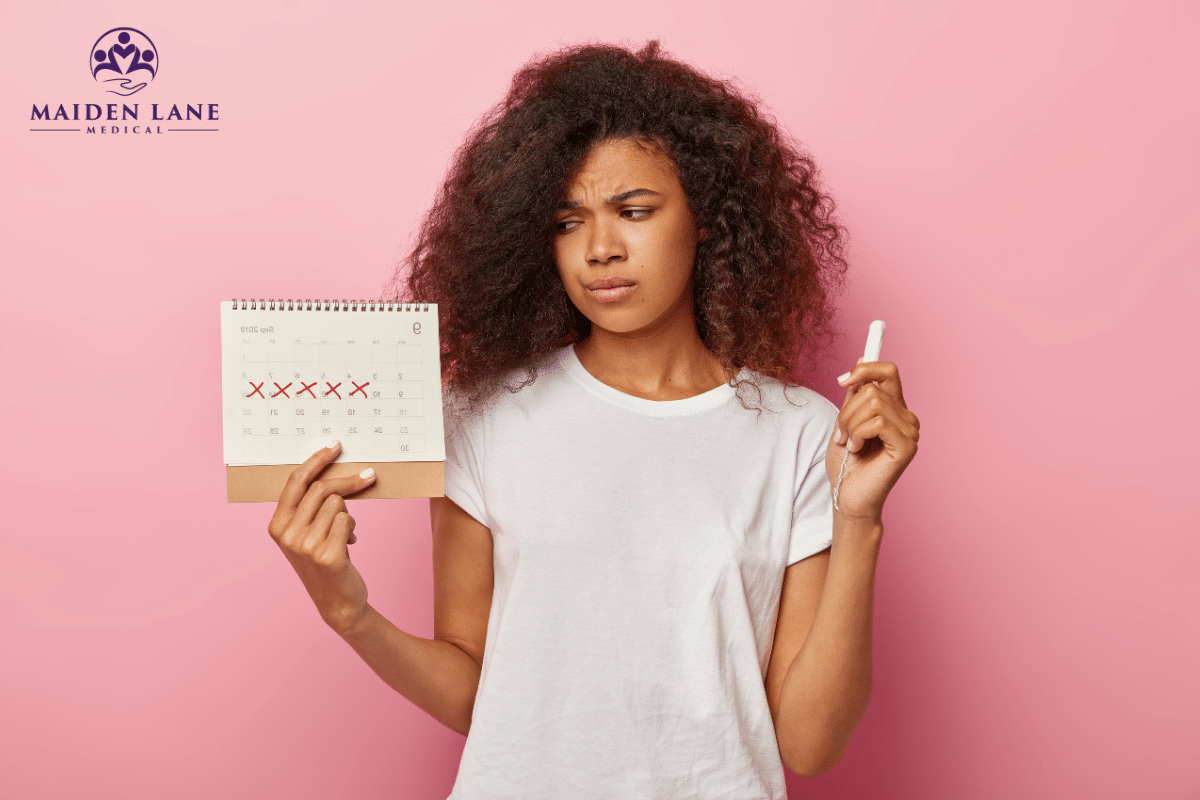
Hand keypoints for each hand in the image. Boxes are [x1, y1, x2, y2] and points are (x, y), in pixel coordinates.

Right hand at [267, 440, 376, 635]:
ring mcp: (305, 546)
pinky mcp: (327, 555)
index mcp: (277, 525)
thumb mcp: (307, 534)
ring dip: (349, 514)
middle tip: (369, 476)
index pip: (296, 482)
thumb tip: (332, 470)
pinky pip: (348, 520)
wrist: (338, 603)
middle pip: (321, 488)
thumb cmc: (324, 562)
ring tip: (346, 533)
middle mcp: (286, 534)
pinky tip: (349, 544)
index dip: (317, 460)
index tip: (336, 446)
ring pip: (338, 504)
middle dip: (348, 481)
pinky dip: (353, 528)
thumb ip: (310, 507)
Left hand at [826, 359, 919, 522]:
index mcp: (894, 410)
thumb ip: (855, 394)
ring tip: (849, 444)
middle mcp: (907, 418)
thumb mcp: (846, 422)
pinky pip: (877, 423)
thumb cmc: (846, 465)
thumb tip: (861, 359)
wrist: (847, 497)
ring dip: (850, 424)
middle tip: (842, 434)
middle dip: (847, 411)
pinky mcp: (907, 447)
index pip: (888, 372)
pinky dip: (858, 434)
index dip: (866, 368)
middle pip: (873, 389)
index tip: (842, 380)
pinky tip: (857, 450)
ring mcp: (910, 432)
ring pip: (873, 403)